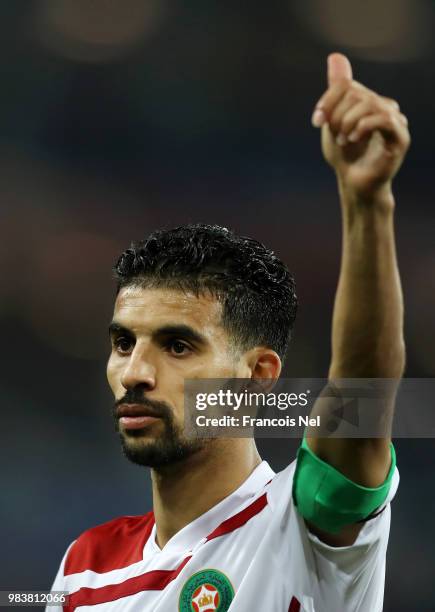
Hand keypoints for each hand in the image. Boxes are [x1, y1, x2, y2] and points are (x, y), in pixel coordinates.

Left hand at [312, 53, 409, 201]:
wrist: (354, 184)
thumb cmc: (344, 156)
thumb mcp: (332, 122)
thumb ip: (335, 92)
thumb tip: (335, 55)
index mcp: (369, 101)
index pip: (347, 85)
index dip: (328, 100)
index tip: (316, 121)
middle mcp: (385, 106)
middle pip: (357, 94)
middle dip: (338, 116)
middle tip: (335, 136)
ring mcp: (395, 121)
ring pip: (370, 104)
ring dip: (349, 123)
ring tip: (344, 141)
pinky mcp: (400, 138)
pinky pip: (384, 119)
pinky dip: (364, 127)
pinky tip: (354, 139)